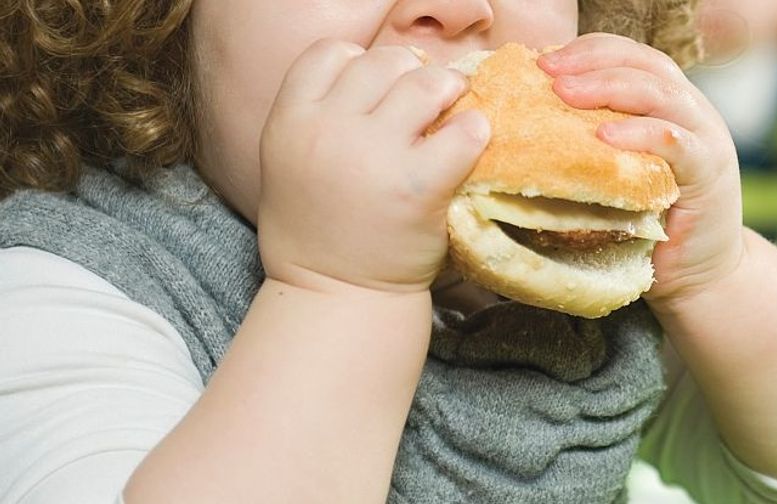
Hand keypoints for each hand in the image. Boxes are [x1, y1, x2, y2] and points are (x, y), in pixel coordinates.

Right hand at [258, 39, 490, 294]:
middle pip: (382, 62)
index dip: (359, 62)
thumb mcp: (288, 165)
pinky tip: (470, 142)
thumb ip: (316, 118)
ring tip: (452, 108)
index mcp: (289, 121)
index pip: (331, 52)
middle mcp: (327, 130)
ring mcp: (374, 155)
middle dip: (409, 73)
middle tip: (425, 99)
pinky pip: (462, 132)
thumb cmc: (315, 235)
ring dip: (446, 90)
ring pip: (424, 83)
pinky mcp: (419, 185)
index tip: (377, 88)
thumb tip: (375, 82)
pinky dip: (474, 131)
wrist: (335, 298)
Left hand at [537, 33, 745, 307]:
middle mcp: (690, 111)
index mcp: (665, 104)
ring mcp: (705, 139)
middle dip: (591, 62)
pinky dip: (640, 134)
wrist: (696, 273)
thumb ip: (589, 144)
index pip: (629, 57)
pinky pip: (676, 143)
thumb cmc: (644, 223)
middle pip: (643, 66)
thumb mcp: (614, 173)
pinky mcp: (709, 174)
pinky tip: (605, 136)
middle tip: (547, 70)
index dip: (588, 51)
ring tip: (565, 93)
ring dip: (609, 88)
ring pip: (660, 95)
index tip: (542, 59)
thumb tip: (524, 129)